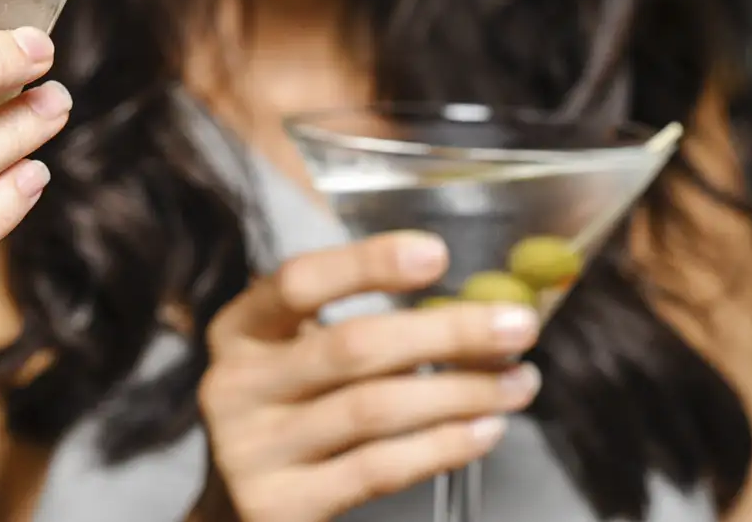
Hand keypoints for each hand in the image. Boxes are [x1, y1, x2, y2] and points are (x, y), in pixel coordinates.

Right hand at [196, 232, 543, 521]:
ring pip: (374, 409)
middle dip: (446, 333)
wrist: (233, 506)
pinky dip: (442, 447)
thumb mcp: (293, 356)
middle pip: (350, 347)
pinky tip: (482, 430)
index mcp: (237, 330)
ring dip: (460, 392)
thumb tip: (472, 303)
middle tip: (517, 327)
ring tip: (517, 382)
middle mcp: (234, 384)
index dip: (366, 264)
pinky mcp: (281, 505)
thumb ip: (354, 324)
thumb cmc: (288, 412)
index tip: (436, 254)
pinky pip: (379, 469)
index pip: (298, 282)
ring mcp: (253, 449)